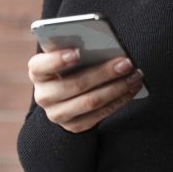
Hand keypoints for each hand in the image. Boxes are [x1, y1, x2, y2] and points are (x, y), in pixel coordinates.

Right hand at [28, 49, 143, 132]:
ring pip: (90, 102)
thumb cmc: (71, 66)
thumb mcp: (67, 55)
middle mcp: (43, 95)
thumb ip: (78, 48)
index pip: (41, 66)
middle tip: (126, 62)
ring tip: (135, 75)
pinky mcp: (74, 126)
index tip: (76, 52)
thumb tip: (106, 45)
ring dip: (117, 88)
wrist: (66, 97)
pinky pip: (100, 115)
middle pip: (74, 85)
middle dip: (104, 73)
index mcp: (37, 71)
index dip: (57, 60)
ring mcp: (57, 114)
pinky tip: (132, 88)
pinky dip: (119, 100)